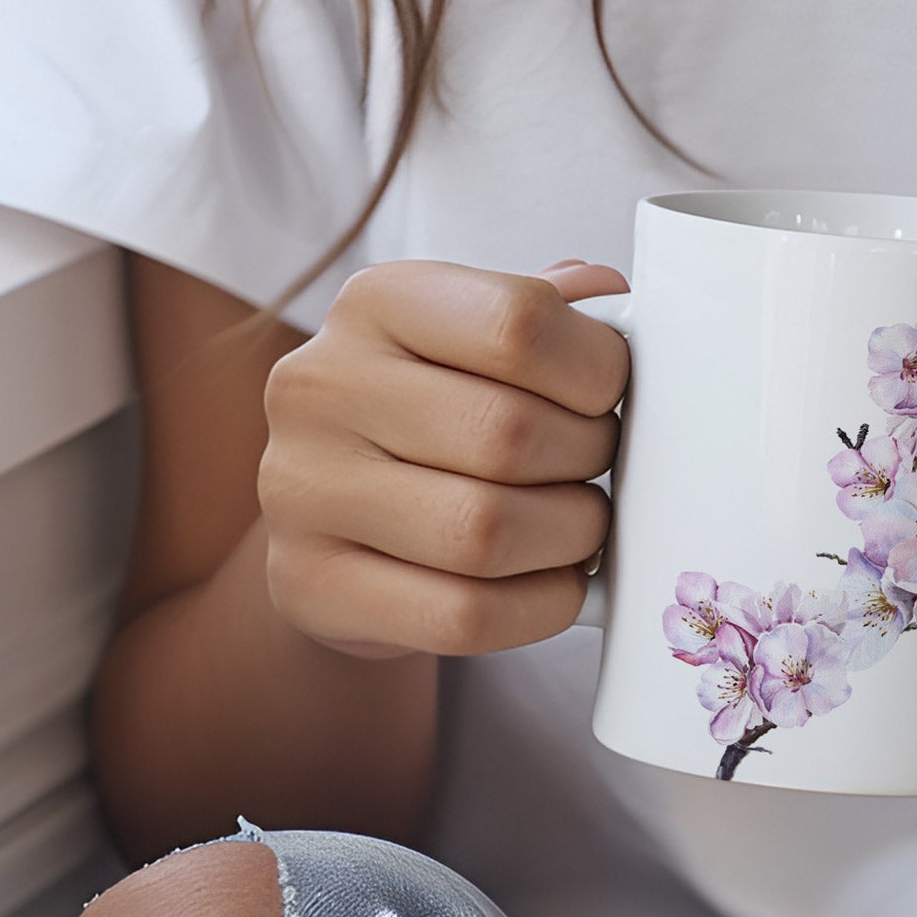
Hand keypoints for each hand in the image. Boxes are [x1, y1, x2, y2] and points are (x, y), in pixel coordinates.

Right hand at [256, 259, 629, 658]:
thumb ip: (552, 313)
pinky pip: (460, 615)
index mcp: (378, 300)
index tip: (612, 394)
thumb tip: (614, 300)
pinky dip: (538, 606)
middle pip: (507, 433)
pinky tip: (554, 582)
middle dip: (588, 459)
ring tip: (580, 523)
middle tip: (599, 466)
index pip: (518, 323)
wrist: (338, 519)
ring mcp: (302, 489)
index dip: (598, 368)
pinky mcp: (307, 584)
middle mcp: (322, 385)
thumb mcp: (480, 340)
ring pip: (484, 532)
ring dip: (569, 537)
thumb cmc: (438, 414)